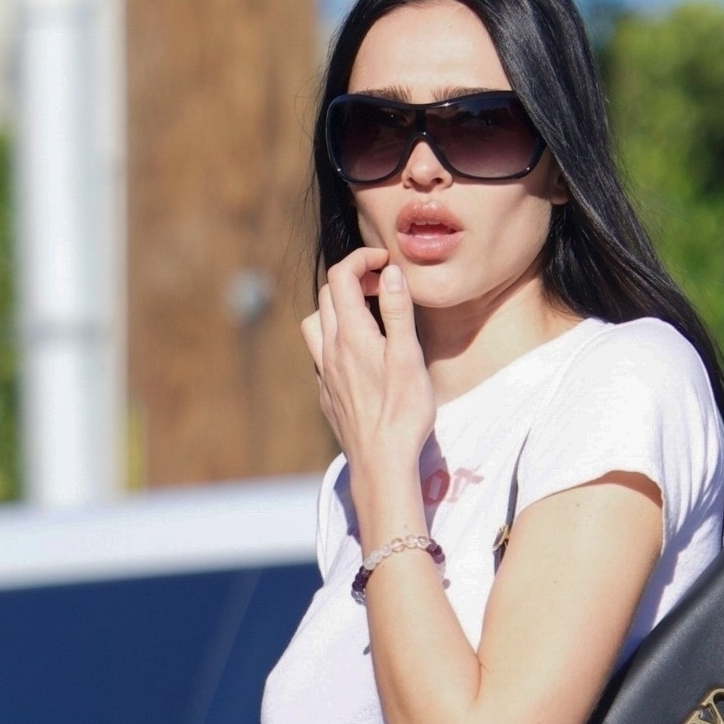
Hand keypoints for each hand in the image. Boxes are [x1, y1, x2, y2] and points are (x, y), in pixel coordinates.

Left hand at [301, 248, 435, 543]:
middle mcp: (330, 350)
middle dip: (352, 279)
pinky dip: (334, 341)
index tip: (386, 262)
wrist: (380, 464)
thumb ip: (398, 311)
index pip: (342, 276)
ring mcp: (324, 374)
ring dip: (336, 309)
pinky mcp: (326, 396)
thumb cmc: (401, 413)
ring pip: (315, 324)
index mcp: (351, 334)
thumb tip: (391, 272)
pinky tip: (357, 357)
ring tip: (364, 317)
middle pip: (327, 295)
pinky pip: (319, 356)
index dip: (362, 259)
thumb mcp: (408, 356)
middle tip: (382, 286)